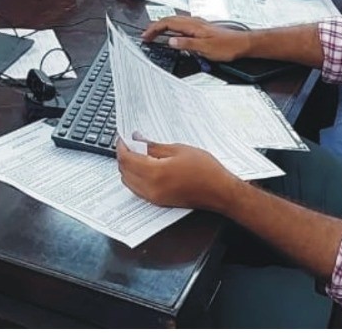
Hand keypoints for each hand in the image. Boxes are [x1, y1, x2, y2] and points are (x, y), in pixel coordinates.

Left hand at [116, 137, 242, 211]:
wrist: (220, 191)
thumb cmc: (205, 170)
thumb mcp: (179, 150)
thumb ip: (154, 146)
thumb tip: (138, 140)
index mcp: (155, 173)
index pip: (126, 160)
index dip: (121, 147)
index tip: (123, 139)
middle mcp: (151, 189)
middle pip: (124, 172)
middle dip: (124, 157)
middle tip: (130, 144)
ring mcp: (154, 198)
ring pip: (129, 182)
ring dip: (128, 168)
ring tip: (138, 154)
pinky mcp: (159, 202)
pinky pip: (138, 189)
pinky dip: (135, 178)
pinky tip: (145, 167)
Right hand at [142, 15, 251, 61]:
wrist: (242, 44)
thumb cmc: (227, 46)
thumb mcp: (205, 48)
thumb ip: (186, 44)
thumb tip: (171, 41)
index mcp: (193, 25)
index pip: (168, 23)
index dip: (154, 28)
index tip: (146, 36)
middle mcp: (195, 22)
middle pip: (170, 19)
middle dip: (155, 26)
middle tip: (147, 35)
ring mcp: (199, 24)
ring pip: (176, 21)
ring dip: (163, 26)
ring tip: (156, 34)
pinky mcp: (202, 28)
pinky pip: (182, 24)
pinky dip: (173, 28)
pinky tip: (174, 34)